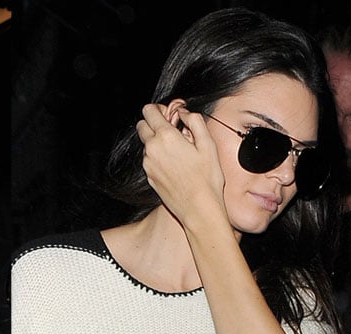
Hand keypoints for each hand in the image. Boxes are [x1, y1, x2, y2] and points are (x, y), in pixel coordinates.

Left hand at [136, 103, 226, 227]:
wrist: (198, 207)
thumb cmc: (207, 177)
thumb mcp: (208, 143)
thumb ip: (195, 121)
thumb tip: (184, 112)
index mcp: (165, 137)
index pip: (149, 111)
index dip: (159, 109)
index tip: (170, 115)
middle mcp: (152, 149)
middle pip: (141, 125)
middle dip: (154, 123)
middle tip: (172, 130)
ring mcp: (148, 164)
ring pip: (146, 144)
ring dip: (157, 142)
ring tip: (178, 151)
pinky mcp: (149, 176)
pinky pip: (149, 160)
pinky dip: (158, 157)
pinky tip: (175, 165)